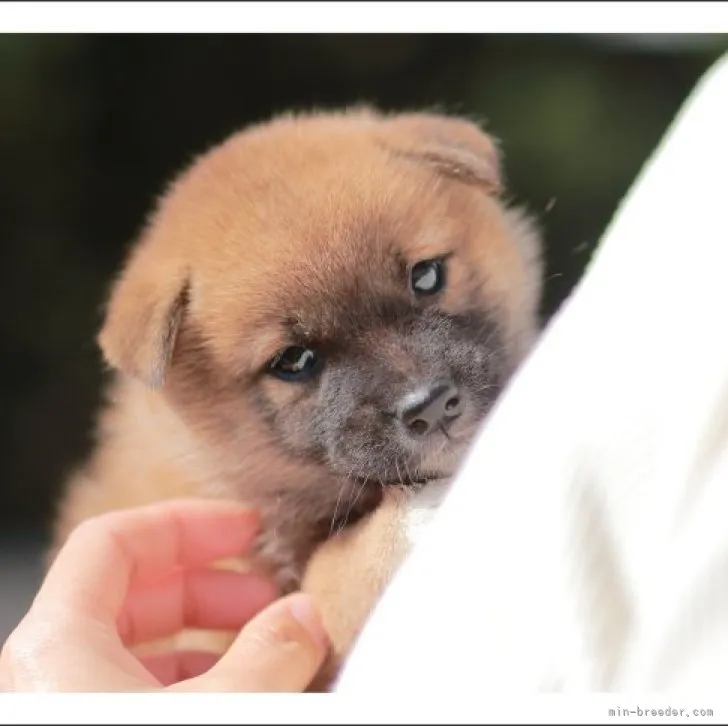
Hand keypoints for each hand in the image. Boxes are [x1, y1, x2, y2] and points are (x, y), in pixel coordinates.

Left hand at [0, 499, 328, 691]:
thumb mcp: (221, 710)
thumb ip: (270, 654)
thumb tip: (306, 615)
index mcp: (58, 641)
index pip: (115, 539)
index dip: (189, 523)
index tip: (248, 528)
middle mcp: (46, 671)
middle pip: (134, 590)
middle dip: (213, 585)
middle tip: (271, 596)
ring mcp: (62, 706)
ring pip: (138, 646)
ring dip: (210, 636)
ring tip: (269, 648)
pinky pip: (136, 690)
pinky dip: (194, 680)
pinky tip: (243, 691)